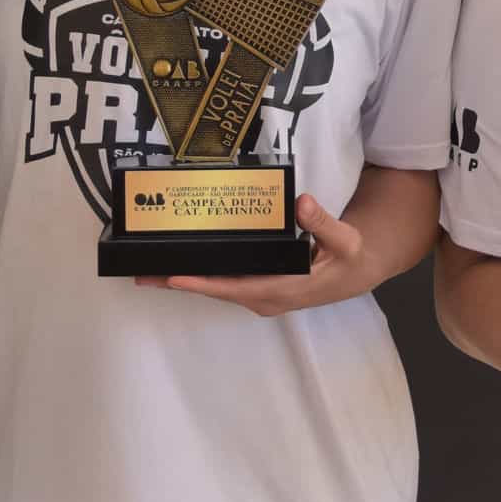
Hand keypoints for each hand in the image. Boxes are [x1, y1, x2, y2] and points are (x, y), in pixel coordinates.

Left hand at [144, 194, 375, 317]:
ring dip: (187, 281)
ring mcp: (262, 296)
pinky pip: (226, 284)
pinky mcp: (260, 290)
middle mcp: (268, 298)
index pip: (237, 288)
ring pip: (218, 289)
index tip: (175, 278)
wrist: (357, 272)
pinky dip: (203, 276)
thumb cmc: (350, 257)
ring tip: (152, 270)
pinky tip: (183, 265)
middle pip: (217, 291)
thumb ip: (323, 223)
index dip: (204, 284)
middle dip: (181, 283)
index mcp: (285, 289)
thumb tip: (302, 203)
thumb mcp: (345, 240)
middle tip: (144, 274)